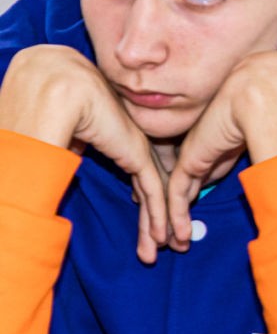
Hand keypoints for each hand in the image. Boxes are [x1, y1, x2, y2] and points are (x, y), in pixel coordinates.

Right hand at [0, 44, 167, 261]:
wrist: (55, 85)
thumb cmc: (46, 103)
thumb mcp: (64, 134)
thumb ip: (73, 149)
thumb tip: (66, 161)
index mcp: (117, 136)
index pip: (137, 174)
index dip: (145, 202)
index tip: (148, 228)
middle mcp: (133, 142)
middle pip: (152, 186)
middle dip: (159, 220)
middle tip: (173, 245)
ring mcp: (137, 146)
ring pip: (156, 192)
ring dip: (160, 224)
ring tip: (168, 248)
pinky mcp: (136, 152)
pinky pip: (152, 189)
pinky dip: (157, 215)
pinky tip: (161, 235)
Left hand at [169, 50, 276, 246]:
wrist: (267, 88)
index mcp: (235, 128)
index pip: (220, 157)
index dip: (215, 176)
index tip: (211, 196)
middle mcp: (214, 139)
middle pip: (198, 174)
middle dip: (190, 201)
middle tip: (185, 229)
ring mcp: (200, 149)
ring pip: (182, 186)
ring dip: (179, 215)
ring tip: (177, 242)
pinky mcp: (192, 159)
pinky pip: (178, 191)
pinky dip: (177, 214)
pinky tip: (177, 233)